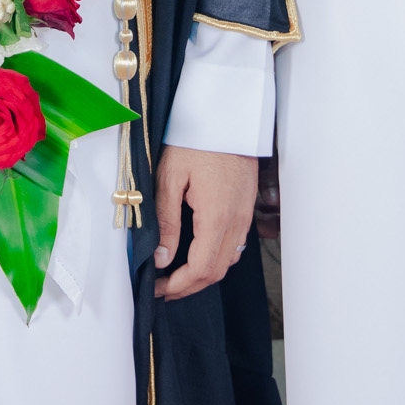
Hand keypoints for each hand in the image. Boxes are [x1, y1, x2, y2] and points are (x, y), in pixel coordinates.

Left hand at [154, 146, 257, 300]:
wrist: (226, 115)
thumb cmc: (195, 141)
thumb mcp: (169, 178)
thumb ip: (166, 222)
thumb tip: (162, 258)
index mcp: (216, 216)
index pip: (202, 269)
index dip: (179, 286)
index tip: (158, 289)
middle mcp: (236, 220)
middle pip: (217, 271)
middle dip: (189, 286)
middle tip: (164, 288)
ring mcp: (245, 214)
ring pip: (229, 261)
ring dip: (204, 274)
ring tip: (177, 274)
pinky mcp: (246, 207)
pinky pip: (235, 244)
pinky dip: (217, 258)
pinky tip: (198, 252)